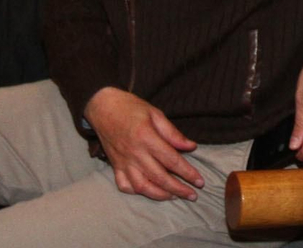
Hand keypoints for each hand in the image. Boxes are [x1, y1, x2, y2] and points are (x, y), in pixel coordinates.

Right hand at [84, 87, 202, 200]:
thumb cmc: (131, 107)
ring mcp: (123, 162)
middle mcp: (135, 153)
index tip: (200, 181)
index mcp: (147, 138)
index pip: (172, 160)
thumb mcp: (155, 114)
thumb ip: (173, 133)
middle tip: (193, 195)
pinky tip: (149, 191)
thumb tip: (191, 147)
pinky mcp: (115, 166)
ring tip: (174, 196)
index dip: (188, 173)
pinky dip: (137, 192)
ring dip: (160, 195)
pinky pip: (125, 185)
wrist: (103, 107)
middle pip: (160, 178)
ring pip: (142, 186)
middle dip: (179, 189)